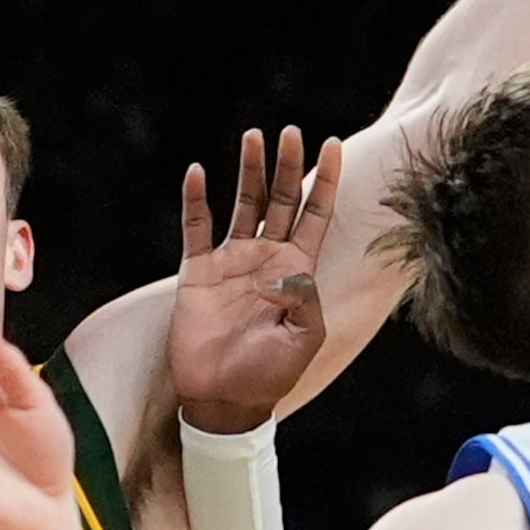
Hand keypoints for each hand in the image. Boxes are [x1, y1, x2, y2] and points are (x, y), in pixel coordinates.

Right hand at [169, 128, 341, 435]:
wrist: (223, 398)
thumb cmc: (270, 373)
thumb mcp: (303, 338)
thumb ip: (304, 300)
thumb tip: (289, 269)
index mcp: (298, 271)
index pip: (316, 214)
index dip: (326, 181)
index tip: (334, 145)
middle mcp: (267, 258)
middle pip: (281, 200)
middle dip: (288, 166)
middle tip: (291, 132)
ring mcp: (232, 261)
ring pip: (243, 204)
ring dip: (249, 171)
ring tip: (254, 137)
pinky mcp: (197, 272)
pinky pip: (196, 227)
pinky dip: (195, 200)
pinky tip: (198, 172)